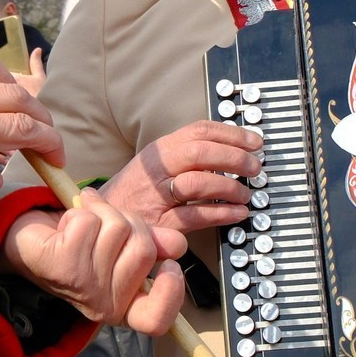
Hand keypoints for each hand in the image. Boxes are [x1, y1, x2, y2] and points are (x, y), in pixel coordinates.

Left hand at [0, 191, 185, 336]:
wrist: (32, 240)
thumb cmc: (83, 244)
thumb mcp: (124, 245)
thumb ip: (154, 245)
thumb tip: (177, 245)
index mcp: (126, 306)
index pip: (156, 320)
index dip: (171, 292)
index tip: (169, 266)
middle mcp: (104, 305)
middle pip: (142, 250)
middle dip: (130, 221)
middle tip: (109, 221)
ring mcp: (82, 288)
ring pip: (116, 228)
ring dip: (101, 211)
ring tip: (86, 220)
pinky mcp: (60, 266)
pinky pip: (88, 220)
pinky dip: (80, 210)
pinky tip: (67, 224)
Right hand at [102, 122, 262, 233]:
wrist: (100, 221)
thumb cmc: (132, 194)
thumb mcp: (152, 166)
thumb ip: (184, 156)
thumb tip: (228, 150)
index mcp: (158, 151)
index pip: (198, 131)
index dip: (231, 134)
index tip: (254, 142)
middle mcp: (156, 170)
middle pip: (199, 152)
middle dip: (234, 158)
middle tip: (255, 167)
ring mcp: (156, 197)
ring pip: (197, 182)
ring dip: (229, 187)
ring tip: (245, 194)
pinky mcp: (159, 225)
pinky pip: (195, 216)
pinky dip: (221, 213)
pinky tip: (236, 213)